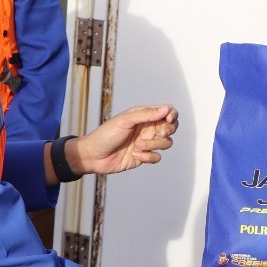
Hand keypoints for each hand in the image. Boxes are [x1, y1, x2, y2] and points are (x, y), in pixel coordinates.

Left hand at [64, 104, 178, 177]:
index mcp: (143, 115)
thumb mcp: (125, 120)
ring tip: (137, 145)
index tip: (168, 119)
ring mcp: (146, 143)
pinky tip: (134, 154)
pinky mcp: (144, 156)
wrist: (94, 156)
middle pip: (171, 127)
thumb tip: (166, 109)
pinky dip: (147, 157)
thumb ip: (146, 114)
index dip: (172, 114)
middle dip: (169, 130)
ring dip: (154, 145)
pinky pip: (156, 157)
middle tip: (161, 133)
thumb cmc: (106, 134)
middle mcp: (147, 128)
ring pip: (166, 143)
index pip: (166, 111)